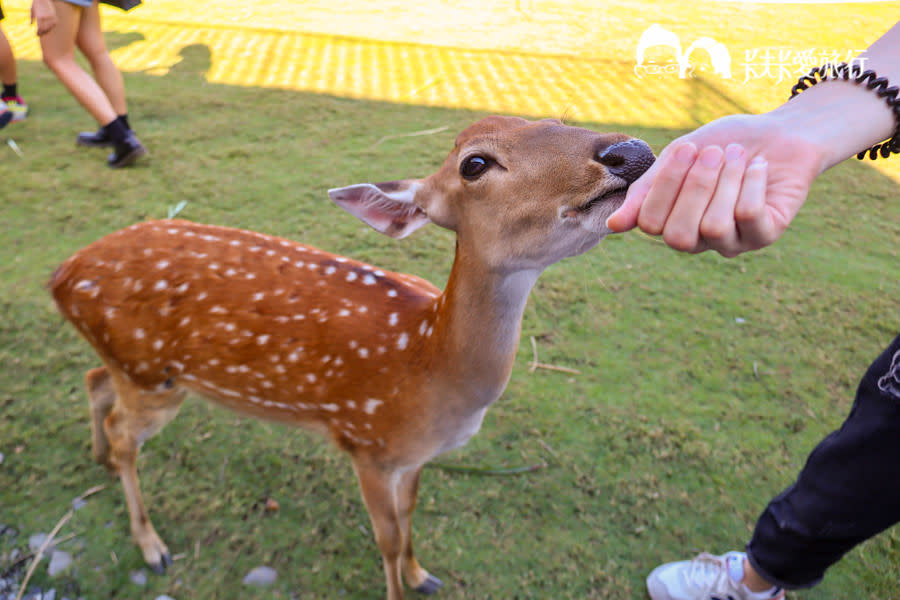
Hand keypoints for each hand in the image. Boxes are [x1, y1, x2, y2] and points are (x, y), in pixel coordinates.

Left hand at [31, 0, 56, 35]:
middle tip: (40, 35)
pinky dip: (51, 27)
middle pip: (45, 29)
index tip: (37, 34)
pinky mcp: (54, 16)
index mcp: (39, 17)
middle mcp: (46, 18)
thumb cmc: (36, 4)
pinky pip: (53, 24)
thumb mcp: (32, 10)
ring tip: (43, 32)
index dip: (38, 32)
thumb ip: (31, 18)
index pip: (40, 28)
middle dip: (42, 33)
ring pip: (50, 27)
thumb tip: (30, 24)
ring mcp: (51, 17)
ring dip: (46, 31)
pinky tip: (48, 28)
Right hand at [607, 113, 823, 256]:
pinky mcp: (766, 235)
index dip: (666, 184)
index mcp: (672, 221)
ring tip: (738, 156)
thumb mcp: (678, 158)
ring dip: (726, 181)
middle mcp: (699, 240)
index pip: (651, 223)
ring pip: (714, 226)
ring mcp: (733, 242)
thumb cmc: (723, 145)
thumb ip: (646, 189)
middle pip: (678, 236)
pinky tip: (759, 167)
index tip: (687, 148)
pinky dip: (752, 183)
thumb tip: (615, 225)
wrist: (780, 132)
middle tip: (713, 152)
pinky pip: (749, 217)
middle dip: (695, 187)